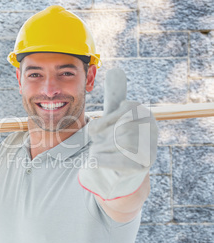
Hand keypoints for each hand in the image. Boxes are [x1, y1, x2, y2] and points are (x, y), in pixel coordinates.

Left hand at [78, 69, 157, 199]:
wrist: (117, 168)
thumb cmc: (112, 137)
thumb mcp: (111, 115)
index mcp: (142, 111)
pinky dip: (103, 160)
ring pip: (120, 143)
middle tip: (98, 143)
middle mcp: (152, 126)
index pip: (123, 111)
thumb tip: (116, 69)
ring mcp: (151, 146)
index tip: (94, 131)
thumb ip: (113, 95)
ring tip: (100, 151)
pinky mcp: (144, 164)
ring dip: (101, 148)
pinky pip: (118, 160)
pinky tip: (98, 160)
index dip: (104, 122)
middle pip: (121, 128)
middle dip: (102, 137)